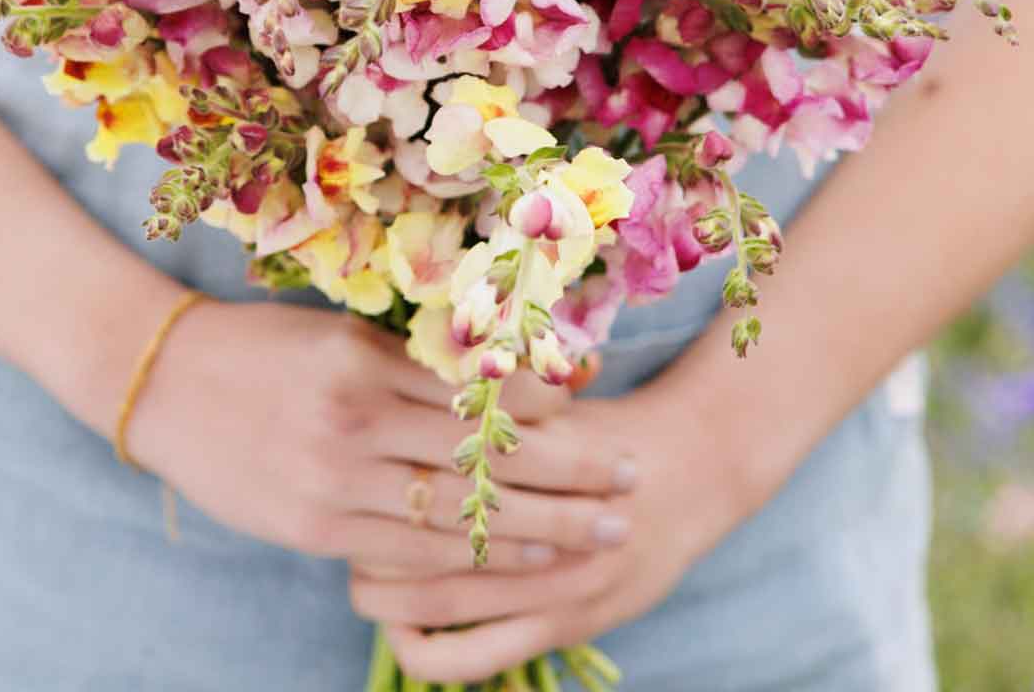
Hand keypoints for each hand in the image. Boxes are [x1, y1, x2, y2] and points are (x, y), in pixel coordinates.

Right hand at [128, 299, 635, 574]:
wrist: (161, 382)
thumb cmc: (259, 345)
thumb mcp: (338, 332)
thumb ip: (409, 359)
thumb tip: (493, 375)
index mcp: (367, 360)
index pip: (476, 392)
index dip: (544, 413)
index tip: (597, 419)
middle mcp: (356, 421)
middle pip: (483, 457)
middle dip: (566, 476)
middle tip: (629, 483)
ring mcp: (333, 481)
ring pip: (456, 514)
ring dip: (536, 529)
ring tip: (596, 535)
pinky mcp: (312, 527)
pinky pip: (405, 552)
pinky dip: (467, 562)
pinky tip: (516, 566)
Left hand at [353, 378, 757, 683]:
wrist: (691, 469)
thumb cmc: (604, 427)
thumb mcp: (547, 402)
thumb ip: (487, 398)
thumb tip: (407, 376)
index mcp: (523, 452)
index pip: (426, 476)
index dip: (377, 482)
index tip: (351, 476)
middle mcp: (535, 519)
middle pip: (421, 536)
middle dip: (370, 536)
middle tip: (342, 528)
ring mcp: (548, 579)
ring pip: (439, 601)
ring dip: (387, 596)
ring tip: (360, 580)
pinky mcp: (562, 624)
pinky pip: (473, 658)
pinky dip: (426, 652)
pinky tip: (402, 631)